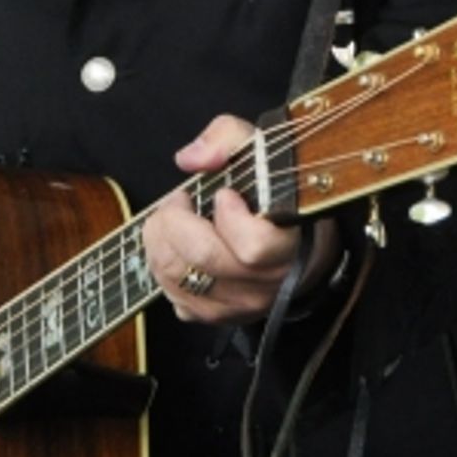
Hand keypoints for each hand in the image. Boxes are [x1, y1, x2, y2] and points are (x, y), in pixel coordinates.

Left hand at [144, 114, 339, 323]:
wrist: (296, 242)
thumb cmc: (275, 194)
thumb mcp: (260, 151)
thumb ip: (228, 139)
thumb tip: (191, 159)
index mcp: (287, 245)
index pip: (254, 246)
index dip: (230, 217)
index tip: (224, 194)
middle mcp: (265, 284)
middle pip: (204, 259)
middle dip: (176, 221)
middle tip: (179, 200)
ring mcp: (238, 305)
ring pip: (180, 279)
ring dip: (160, 242)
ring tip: (170, 218)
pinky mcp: (215, 317)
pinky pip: (173, 297)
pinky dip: (163, 267)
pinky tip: (174, 246)